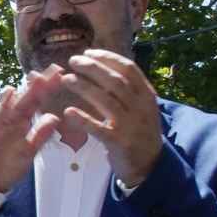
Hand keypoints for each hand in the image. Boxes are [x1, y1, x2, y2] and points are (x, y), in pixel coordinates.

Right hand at [0, 67, 65, 193]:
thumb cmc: (6, 165)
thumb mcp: (28, 152)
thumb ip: (40, 136)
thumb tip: (55, 117)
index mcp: (23, 122)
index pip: (38, 102)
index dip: (49, 90)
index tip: (64, 76)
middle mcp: (12, 119)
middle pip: (28, 99)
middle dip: (41, 84)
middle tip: (56, 69)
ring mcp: (0, 124)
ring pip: (14, 104)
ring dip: (25, 91)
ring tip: (38, 77)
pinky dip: (3, 105)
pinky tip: (10, 92)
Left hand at [61, 49, 161, 186]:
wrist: (150, 164)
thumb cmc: (139, 131)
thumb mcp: (142, 107)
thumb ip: (129, 90)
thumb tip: (105, 66)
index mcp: (147, 95)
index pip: (129, 69)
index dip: (108, 58)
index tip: (89, 52)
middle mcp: (141, 107)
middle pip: (115, 81)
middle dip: (93, 68)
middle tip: (73, 61)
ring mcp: (131, 125)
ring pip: (106, 100)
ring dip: (84, 87)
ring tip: (66, 79)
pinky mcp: (119, 142)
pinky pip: (98, 129)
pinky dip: (83, 119)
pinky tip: (68, 112)